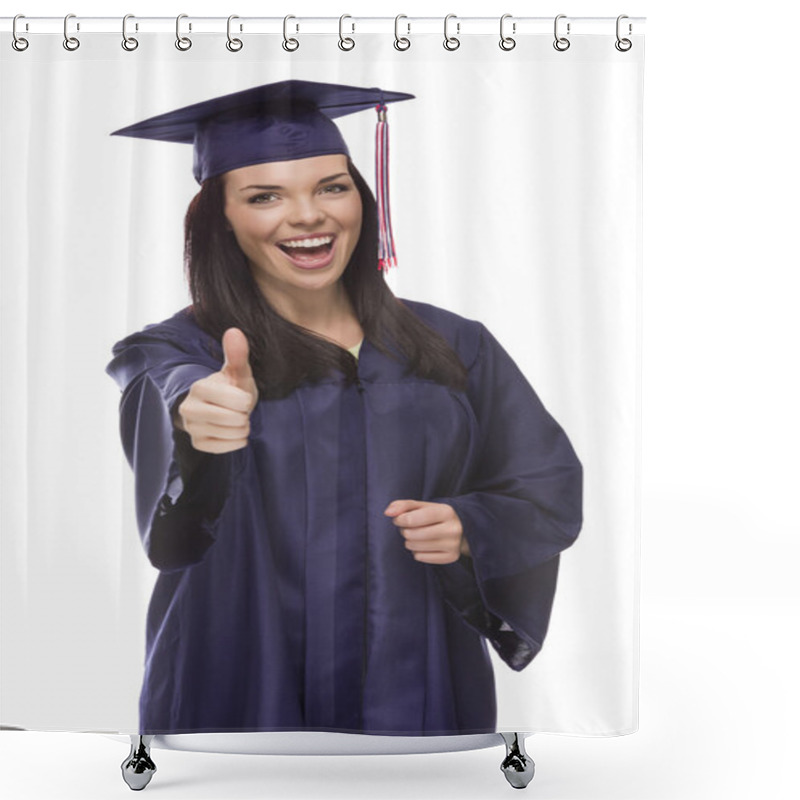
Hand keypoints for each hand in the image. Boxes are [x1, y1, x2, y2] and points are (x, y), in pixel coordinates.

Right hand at [176, 328, 258, 453]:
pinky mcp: (197, 443)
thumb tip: (234, 331)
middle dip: (244, 416)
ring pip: (231, 434)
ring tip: (235, 419)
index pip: (237, 401)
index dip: (246, 400)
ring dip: (241, 428)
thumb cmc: (231, 387)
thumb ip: (237, 354)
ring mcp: (192, 427)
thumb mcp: (237, 371)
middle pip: (234, 420)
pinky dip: (235, 442)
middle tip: (239, 410)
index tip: (242, 397)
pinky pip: (224, 448)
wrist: (219, 406)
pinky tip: (234, 432)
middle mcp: (189, 408)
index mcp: (200, 387)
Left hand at [384, 499, 469, 564]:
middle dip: (404, 531)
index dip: (400, 520)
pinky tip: (423, 545)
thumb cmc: (436, 515)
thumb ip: (403, 505)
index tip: (399, 519)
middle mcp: (452, 529)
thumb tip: (388, 512)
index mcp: (446, 512)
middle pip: (412, 535)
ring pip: (415, 548)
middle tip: (408, 528)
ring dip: (409, 542)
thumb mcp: (423, 506)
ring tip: (415, 536)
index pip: (413, 519)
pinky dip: (417, 552)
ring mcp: (453, 545)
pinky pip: (421, 558)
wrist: (463, 528)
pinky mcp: (451, 557)